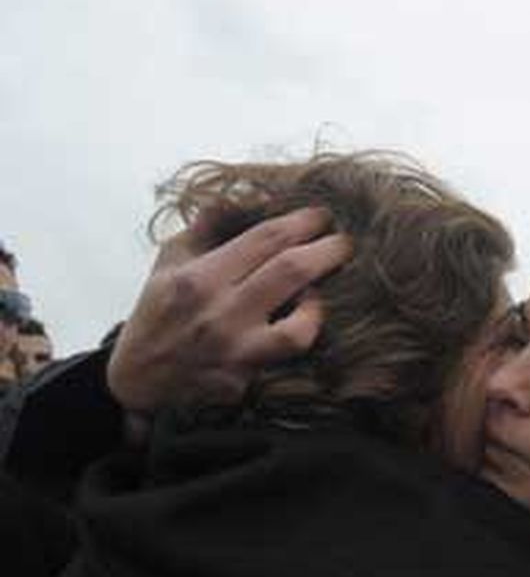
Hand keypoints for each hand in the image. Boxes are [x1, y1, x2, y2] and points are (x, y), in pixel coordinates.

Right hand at [107, 206, 351, 412]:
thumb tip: (245, 195)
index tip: (323, 215)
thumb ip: (207, 226)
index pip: (265, 238)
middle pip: (291, 271)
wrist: (138, 380)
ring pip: (300, 325)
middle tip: (344, 242)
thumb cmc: (159, 313)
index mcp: (198, 278)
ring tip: (318, 289)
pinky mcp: (246, 382)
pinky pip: (290, 355)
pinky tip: (304, 321)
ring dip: (319, 301)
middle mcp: (219, 314)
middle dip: (328, 250)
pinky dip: (304, 333)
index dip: (303, 222)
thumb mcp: (170, 261)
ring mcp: (235, 351)